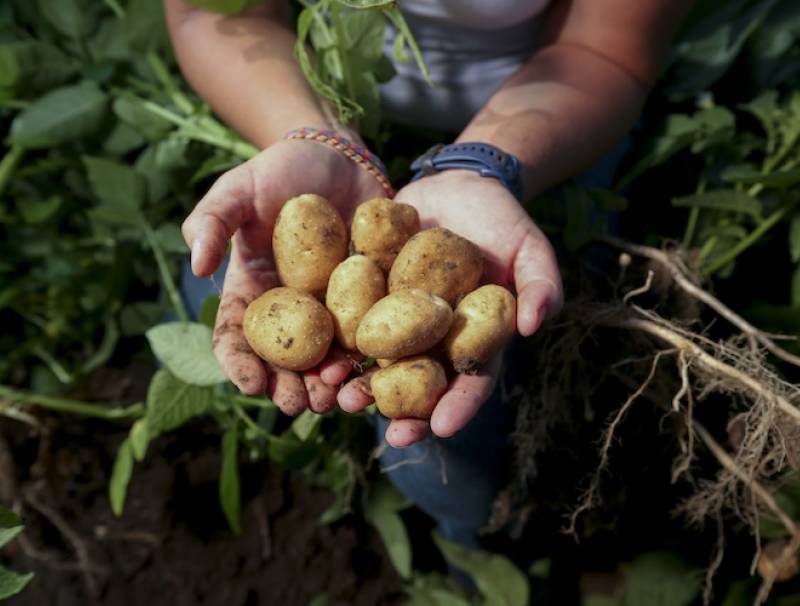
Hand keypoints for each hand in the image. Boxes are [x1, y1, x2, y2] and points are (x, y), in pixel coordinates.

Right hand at [182, 139, 384, 414]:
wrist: (338, 157)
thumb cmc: (280, 171)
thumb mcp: (237, 189)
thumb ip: (211, 221)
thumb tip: (197, 266)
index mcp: (252, 292)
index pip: (237, 338)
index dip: (240, 365)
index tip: (251, 384)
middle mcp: (290, 310)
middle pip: (283, 361)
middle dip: (287, 388)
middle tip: (299, 404)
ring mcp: (330, 308)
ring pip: (325, 358)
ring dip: (327, 383)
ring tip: (334, 398)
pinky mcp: (369, 299)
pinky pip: (368, 334)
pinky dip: (368, 358)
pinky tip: (372, 372)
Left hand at [338, 170, 562, 446]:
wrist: (456, 184)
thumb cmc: (501, 219)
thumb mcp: (530, 247)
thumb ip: (541, 283)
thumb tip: (537, 325)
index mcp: (474, 336)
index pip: (471, 379)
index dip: (459, 405)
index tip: (441, 428)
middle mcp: (435, 337)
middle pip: (421, 384)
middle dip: (405, 413)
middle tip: (390, 434)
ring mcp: (400, 319)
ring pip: (380, 362)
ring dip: (363, 387)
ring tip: (343, 402)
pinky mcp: (370, 294)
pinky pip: (353, 322)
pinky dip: (338, 343)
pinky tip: (320, 358)